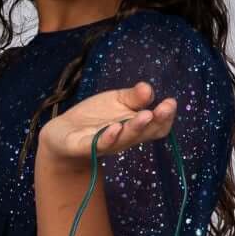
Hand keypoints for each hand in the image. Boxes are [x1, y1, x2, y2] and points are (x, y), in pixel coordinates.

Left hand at [37, 81, 177, 171]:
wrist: (63, 132)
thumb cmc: (95, 117)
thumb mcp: (117, 100)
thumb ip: (134, 96)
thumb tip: (148, 89)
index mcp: (135, 126)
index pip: (157, 126)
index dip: (166, 117)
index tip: (171, 102)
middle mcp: (124, 138)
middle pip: (145, 132)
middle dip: (157, 120)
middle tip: (165, 107)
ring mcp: (106, 143)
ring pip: (124, 138)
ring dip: (136, 128)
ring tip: (145, 115)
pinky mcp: (84, 146)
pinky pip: (99, 144)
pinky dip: (108, 137)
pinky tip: (115, 127)